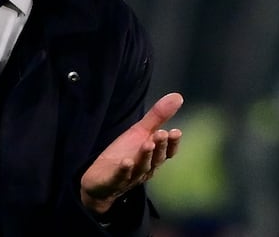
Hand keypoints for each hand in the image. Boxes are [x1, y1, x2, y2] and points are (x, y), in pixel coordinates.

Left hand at [80, 93, 182, 213]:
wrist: (100, 181)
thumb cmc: (125, 154)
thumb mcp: (139, 133)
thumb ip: (158, 117)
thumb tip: (178, 97)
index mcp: (153, 157)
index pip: (167, 152)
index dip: (172, 143)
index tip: (176, 132)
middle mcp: (145, 169)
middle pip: (155, 159)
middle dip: (160, 147)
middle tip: (162, 134)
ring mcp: (129, 177)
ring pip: (141, 168)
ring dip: (145, 156)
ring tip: (148, 143)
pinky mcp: (112, 182)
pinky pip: (119, 177)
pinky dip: (124, 171)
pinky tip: (126, 162)